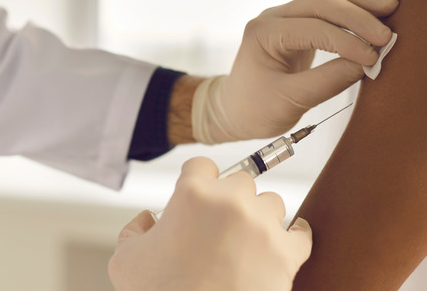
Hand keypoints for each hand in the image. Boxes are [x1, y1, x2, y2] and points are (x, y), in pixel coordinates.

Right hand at [108, 157, 311, 290]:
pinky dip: (294, 237)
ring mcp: (263, 226)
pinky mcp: (287, 255)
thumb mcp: (125, 261)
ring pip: (271, 204)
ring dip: (259, 218)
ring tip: (244, 243)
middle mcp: (232, 202)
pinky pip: (301, 234)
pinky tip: (283, 242)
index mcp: (192, 194)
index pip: (201, 166)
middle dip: (229, 201)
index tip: (198, 198)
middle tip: (218, 228)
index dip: (197, 182)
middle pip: (240, 181)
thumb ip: (134, 230)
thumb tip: (148, 220)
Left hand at [193, 0, 397, 142]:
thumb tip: (366, 65)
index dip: (347, 41)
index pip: (313, 28)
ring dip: (360, 4)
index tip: (373, 57)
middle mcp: (274, 17)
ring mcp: (286, 17)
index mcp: (264, 33)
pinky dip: (353, 11)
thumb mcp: (289, 102)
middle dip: (357, 14)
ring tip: (391, 9)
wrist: (236, 111)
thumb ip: (327, 82)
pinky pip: (329, 9)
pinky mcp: (299, 25)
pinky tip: (376, 15)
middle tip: (387, 34)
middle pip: (321, 2)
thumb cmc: (255, 109)